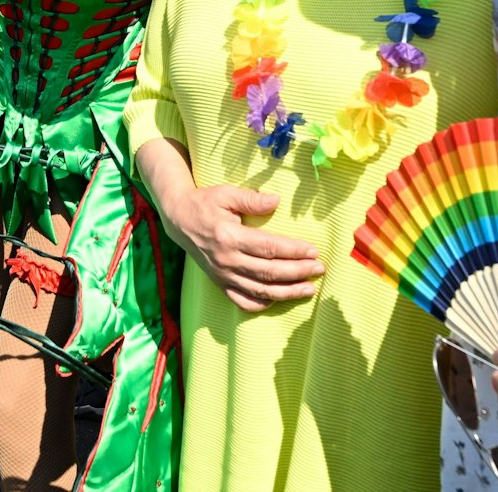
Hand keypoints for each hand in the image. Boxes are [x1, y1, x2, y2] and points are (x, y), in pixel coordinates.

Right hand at [157, 185, 323, 311]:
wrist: (178, 219)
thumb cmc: (205, 203)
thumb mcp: (226, 194)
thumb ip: (251, 199)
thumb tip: (277, 201)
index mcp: (229, 236)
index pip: (269, 247)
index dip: (293, 251)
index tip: (313, 250)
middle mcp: (226, 260)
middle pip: (269, 271)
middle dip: (298, 272)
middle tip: (319, 269)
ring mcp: (223, 275)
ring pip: (260, 290)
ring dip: (287, 291)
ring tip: (309, 288)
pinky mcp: (220, 283)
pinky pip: (242, 300)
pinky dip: (261, 304)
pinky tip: (278, 298)